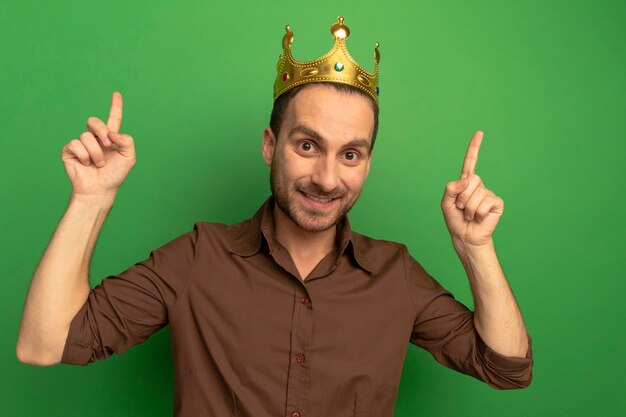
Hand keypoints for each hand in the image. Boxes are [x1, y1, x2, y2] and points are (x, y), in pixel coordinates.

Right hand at [61, 92, 135, 197]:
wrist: (100, 190)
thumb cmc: (114, 176)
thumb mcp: (128, 158)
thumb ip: (127, 141)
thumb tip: (113, 133)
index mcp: (110, 138)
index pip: (113, 118)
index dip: (115, 106)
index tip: (116, 93)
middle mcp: (95, 138)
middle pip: (93, 121)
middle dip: (101, 131)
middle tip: (107, 145)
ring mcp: (81, 144)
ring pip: (86, 136)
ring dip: (96, 152)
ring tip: (99, 164)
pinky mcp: (70, 150)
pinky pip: (75, 144)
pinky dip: (84, 156)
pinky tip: (86, 164)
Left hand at [441, 131, 503, 247]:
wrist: (465, 236)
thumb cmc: (455, 220)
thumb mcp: (445, 203)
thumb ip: (450, 189)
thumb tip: (466, 180)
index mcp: (465, 183)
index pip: (470, 162)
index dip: (474, 148)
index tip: (479, 133)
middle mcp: (478, 185)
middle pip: (471, 180)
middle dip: (462, 197)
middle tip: (462, 208)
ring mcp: (488, 193)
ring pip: (476, 194)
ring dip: (468, 208)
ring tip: (469, 215)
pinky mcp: (497, 203)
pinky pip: (485, 202)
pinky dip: (477, 213)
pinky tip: (478, 218)